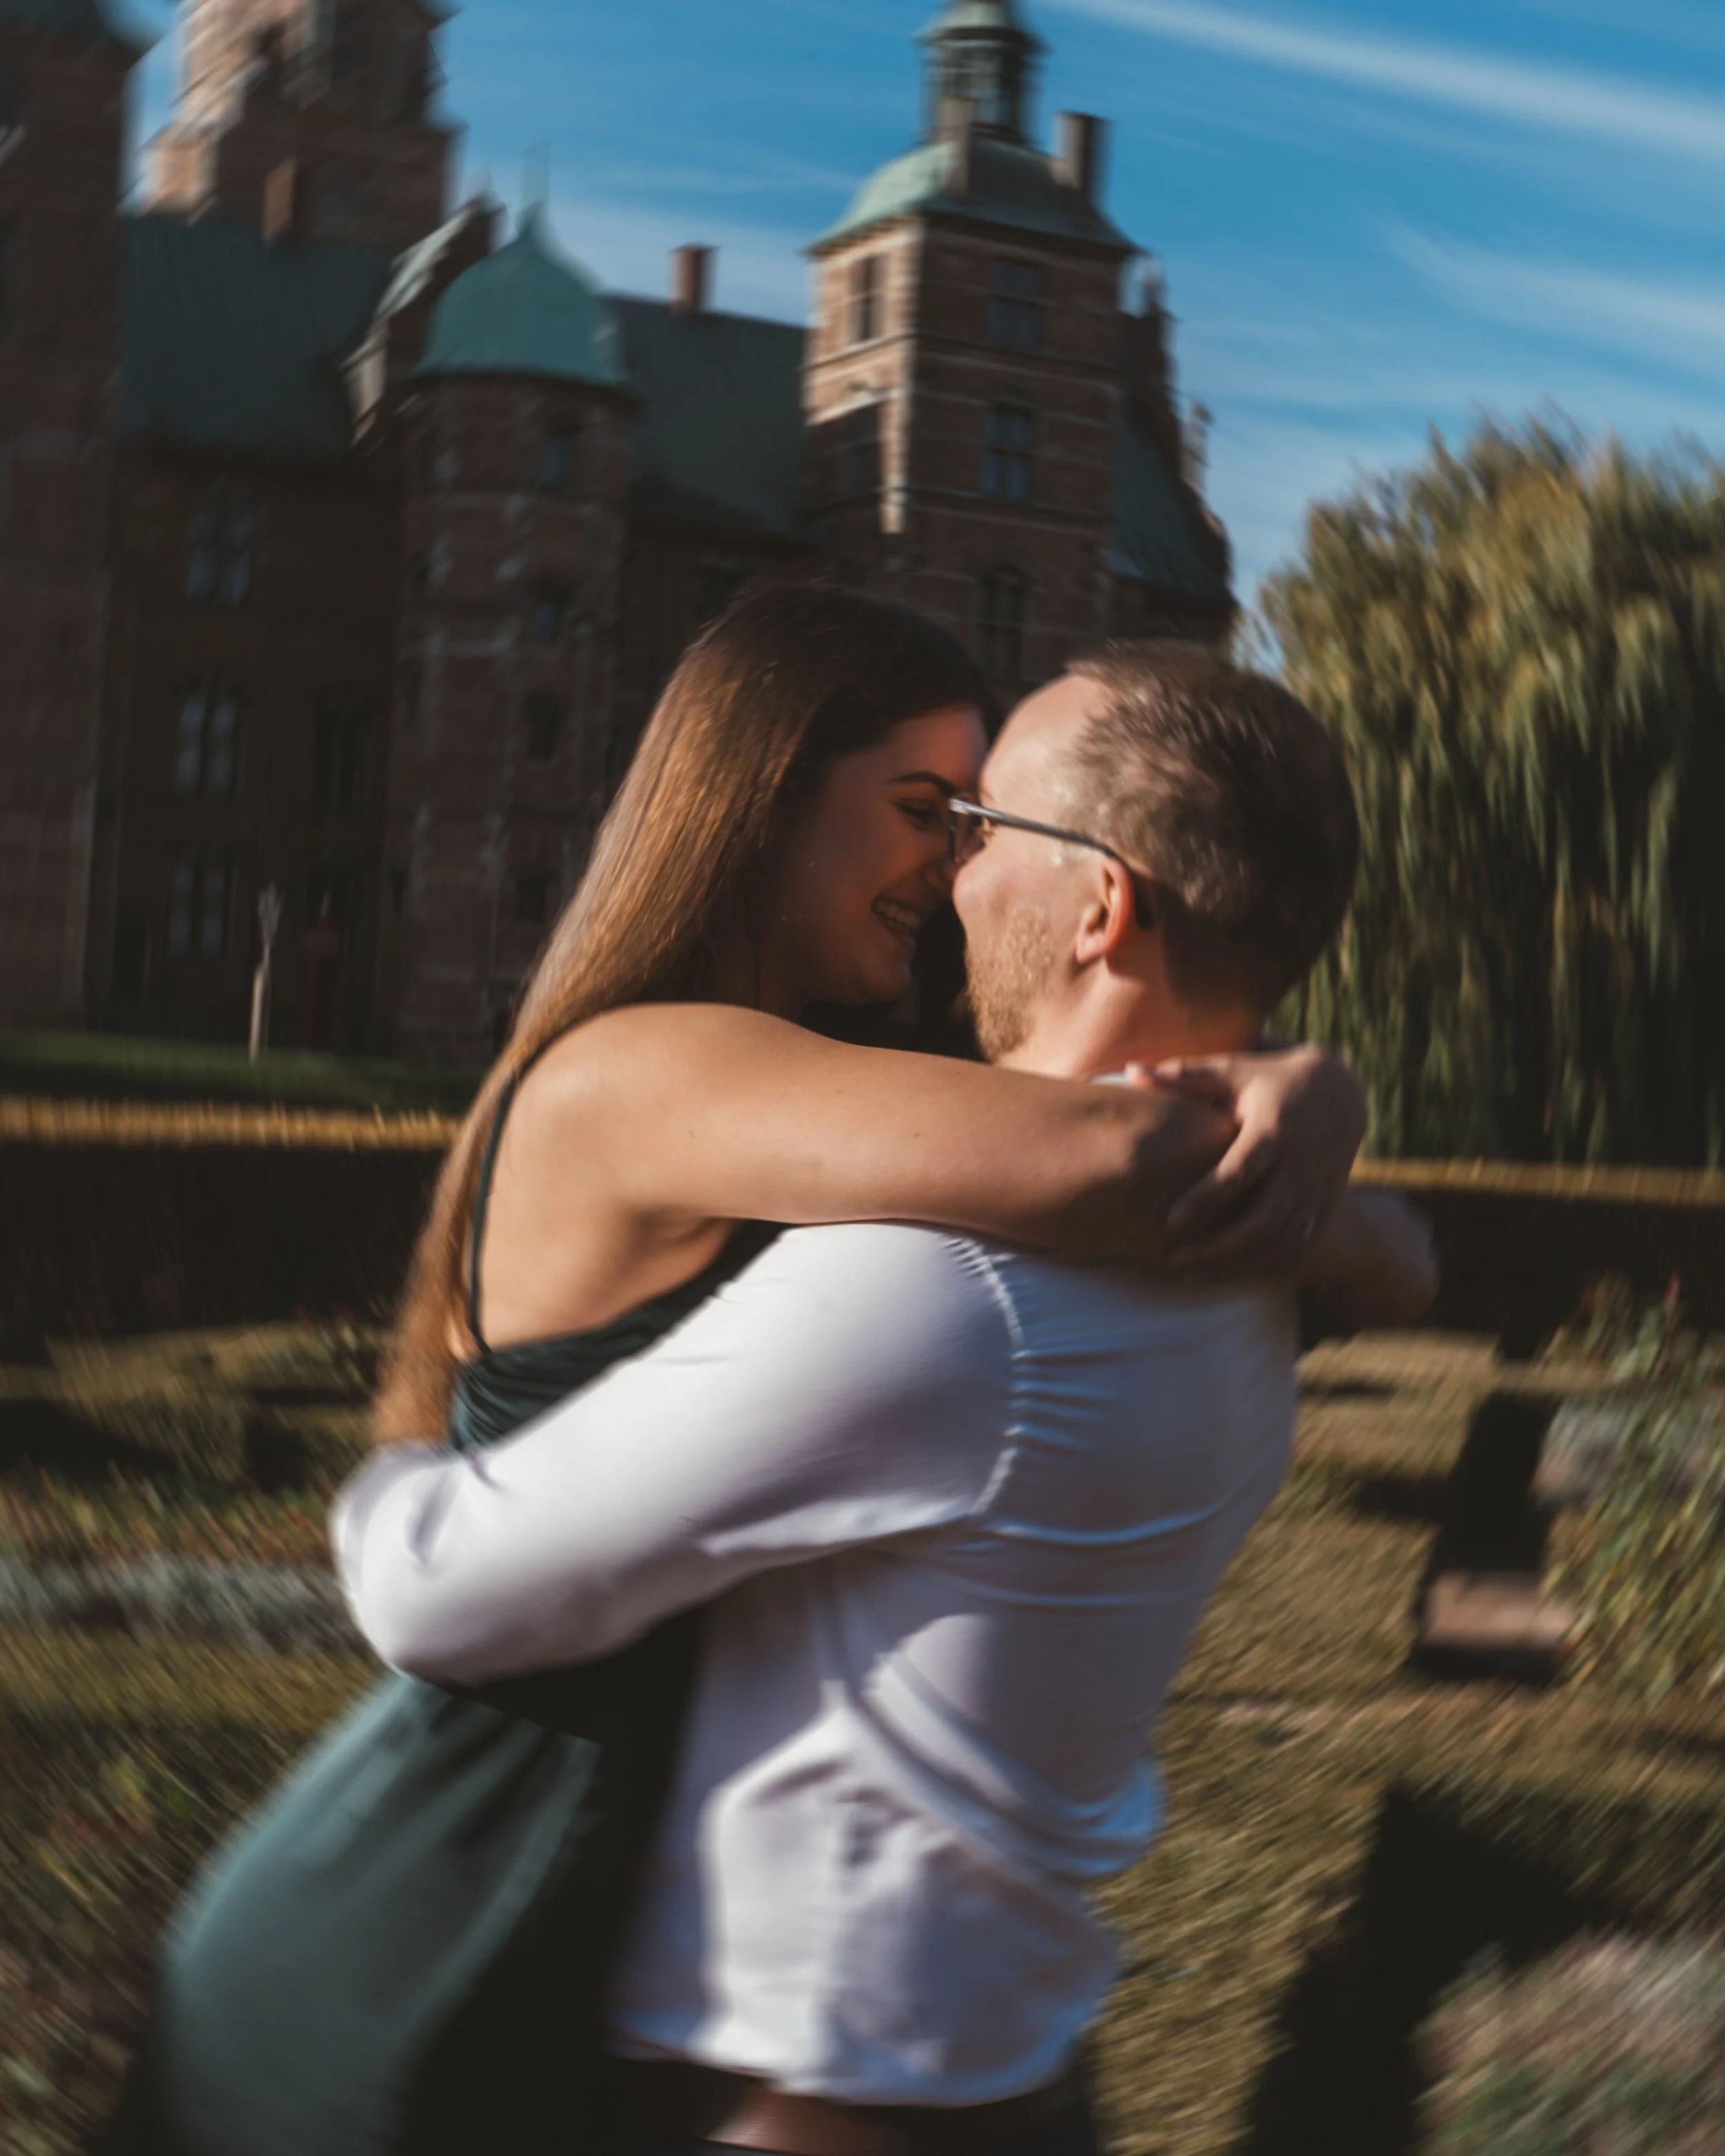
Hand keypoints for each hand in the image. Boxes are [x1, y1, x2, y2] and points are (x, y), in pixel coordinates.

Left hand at [1143, 1046, 1367, 1274]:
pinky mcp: (1324, 1207)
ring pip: (1280, 1242)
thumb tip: (1130, 1071)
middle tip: (1171, 1257)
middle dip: (1217, 1246)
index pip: (1239, 1173)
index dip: (1205, 1199)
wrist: (1340, 1092)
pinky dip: (1266, 1265)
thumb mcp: (1233, 1071)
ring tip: (1190, 1269)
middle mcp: (1298, 1166)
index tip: (1169, 1220)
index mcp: (1272, 1131)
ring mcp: (1315, 1191)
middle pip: (1261, 1221)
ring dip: (1236, 1262)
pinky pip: (1298, 1248)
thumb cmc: (1269, 1080)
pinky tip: (1228, 1271)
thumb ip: (1183, 1076)